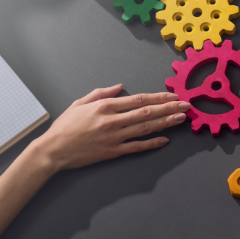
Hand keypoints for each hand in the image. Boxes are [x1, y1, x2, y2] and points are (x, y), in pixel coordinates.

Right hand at [33, 85, 189, 171]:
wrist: (53, 150)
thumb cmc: (65, 126)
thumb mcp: (80, 103)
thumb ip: (101, 93)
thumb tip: (119, 86)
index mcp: (104, 106)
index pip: (138, 99)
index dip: (158, 97)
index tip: (172, 95)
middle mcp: (112, 120)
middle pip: (147, 112)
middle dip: (169, 108)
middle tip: (186, 105)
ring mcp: (113, 137)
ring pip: (146, 128)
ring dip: (166, 123)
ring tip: (181, 118)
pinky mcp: (113, 152)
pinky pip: (137, 147)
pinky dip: (152, 143)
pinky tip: (165, 140)